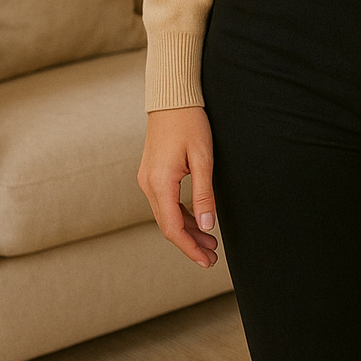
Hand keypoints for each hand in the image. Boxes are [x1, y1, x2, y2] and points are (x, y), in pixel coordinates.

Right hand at [137, 106, 218, 267]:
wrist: (171, 98)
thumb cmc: (190, 123)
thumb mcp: (203, 159)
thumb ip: (203, 195)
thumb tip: (207, 227)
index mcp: (159, 184)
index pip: (173, 229)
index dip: (190, 249)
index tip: (207, 262)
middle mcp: (148, 185)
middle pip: (168, 225)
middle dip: (190, 243)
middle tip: (213, 257)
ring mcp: (147, 179)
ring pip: (166, 215)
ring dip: (187, 230)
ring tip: (210, 242)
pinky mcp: (151, 173)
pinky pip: (165, 202)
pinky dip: (181, 214)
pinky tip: (197, 220)